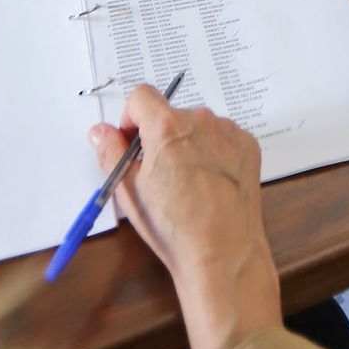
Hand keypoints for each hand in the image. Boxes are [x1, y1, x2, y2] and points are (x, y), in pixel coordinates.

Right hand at [93, 85, 279, 348]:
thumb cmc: (173, 227)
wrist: (223, 252)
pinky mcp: (248, 145)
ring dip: (188, 143)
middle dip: (160, 136)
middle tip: (160, 174)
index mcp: (167, 127)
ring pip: (198, 126)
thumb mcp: (129, 191)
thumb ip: (110, 152)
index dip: (132, 118)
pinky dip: (213, 152)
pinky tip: (210, 183)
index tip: (133, 143)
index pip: (141, 96)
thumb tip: (100, 131)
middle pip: (170, 114)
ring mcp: (228, 131)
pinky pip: (222, 137)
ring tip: (188, 184)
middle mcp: (200, 119)